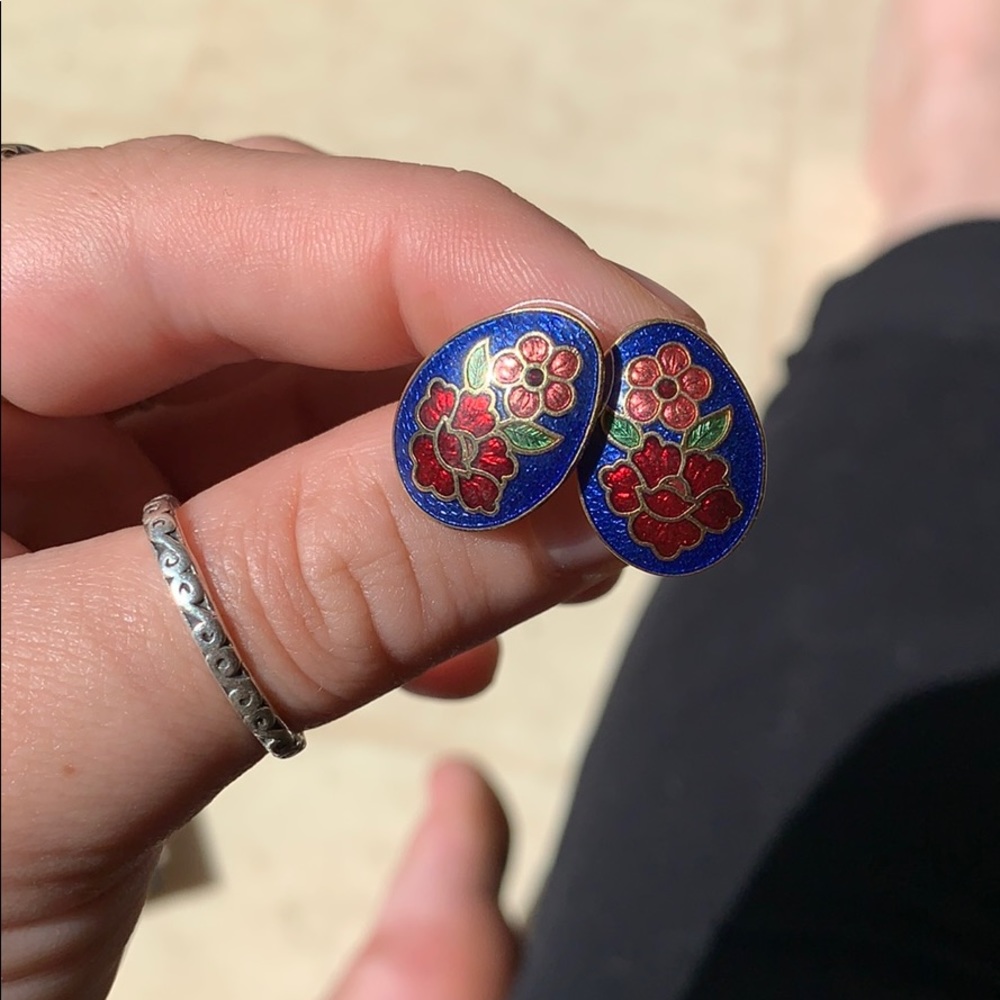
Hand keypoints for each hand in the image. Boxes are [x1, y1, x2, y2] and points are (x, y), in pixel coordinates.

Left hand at [1, 135, 698, 998]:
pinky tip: (461, 631)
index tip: (650, 357)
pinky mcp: (130, 539)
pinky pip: (303, 490)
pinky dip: (408, 545)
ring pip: (319, 387)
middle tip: (658, 432)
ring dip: (473, 457)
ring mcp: (67, 453)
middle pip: (289, 284)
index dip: (460, 267)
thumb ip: (301, 588)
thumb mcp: (55, 749)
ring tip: (584, 527)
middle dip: (494, 356)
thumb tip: (567, 467)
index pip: (208, 222)